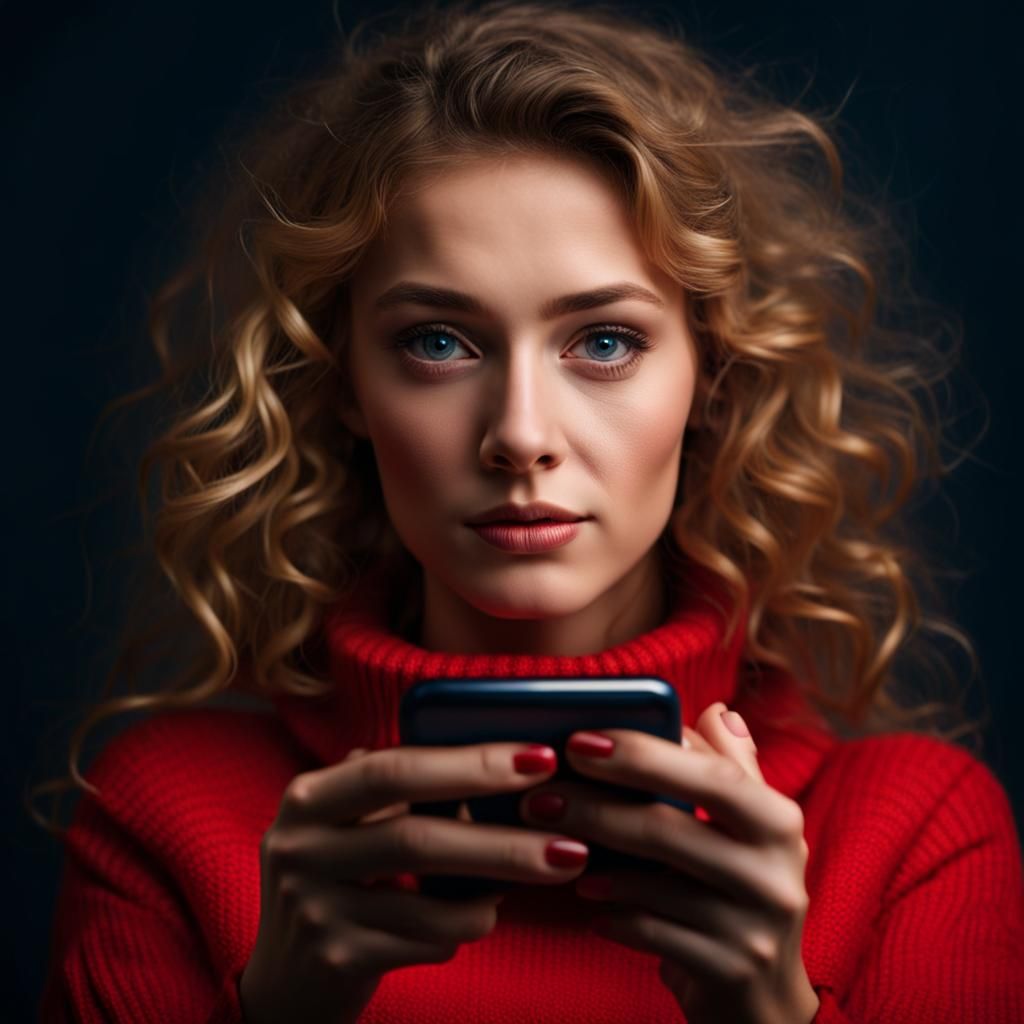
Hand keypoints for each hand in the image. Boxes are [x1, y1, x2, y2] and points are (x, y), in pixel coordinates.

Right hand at [240, 742, 589, 1023]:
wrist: (284, 981)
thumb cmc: (341, 878)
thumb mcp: (349, 822)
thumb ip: (401, 787)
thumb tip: (500, 761)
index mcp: (308, 798)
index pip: (396, 769)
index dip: (470, 763)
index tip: (538, 759)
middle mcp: (298, 849)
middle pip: (417, 838)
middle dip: (503, 841)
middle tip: (570, 843)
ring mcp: (312, 910)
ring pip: (429, 903)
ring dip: (494, 893)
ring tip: (532, 879)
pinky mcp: (335, 960)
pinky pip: (426, 943)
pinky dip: (464, 928)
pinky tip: (476, 916)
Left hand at [518, 701, 819, 1023]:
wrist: (764, 997)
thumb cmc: (740, 889)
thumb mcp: (751, 826)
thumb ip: (732, 766)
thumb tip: (716, 709)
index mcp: (777, 821)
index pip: (710, 774)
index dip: (643, 754)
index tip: (579, 740)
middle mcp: (776, 873)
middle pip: (668, 829)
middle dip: (594, 807)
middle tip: (539, 794)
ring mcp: (755, 929)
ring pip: (653, 886)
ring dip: (592, 860)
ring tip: (547, 840)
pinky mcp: (728, 972)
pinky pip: (650, 934)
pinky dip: (611, 912)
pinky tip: (584, 893)